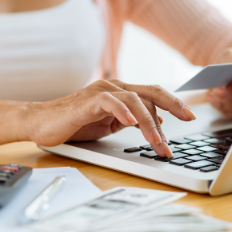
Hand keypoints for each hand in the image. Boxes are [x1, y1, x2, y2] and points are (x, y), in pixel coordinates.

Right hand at [25, 79, 195, 157]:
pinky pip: (109, 102)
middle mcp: (113, 88)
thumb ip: (129, 121)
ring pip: (134, 100)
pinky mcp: (87, 101)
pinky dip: (122, 112)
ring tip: (158, 143)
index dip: (173, 104)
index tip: (190, 116)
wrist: (42, 122)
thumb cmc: (74, 124)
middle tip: (189, 118)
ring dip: (149, 124)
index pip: (152, 95)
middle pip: (150, 92)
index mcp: (120, 93)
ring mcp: (100, 92)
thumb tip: (153, 124)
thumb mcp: (108, 125)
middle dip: (173, 105)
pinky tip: (132, 123)